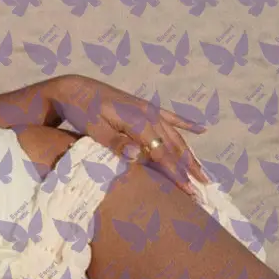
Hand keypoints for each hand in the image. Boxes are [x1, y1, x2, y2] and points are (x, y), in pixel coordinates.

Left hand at [52, 75, 208, 195]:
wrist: (74, 88)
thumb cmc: (82, 111)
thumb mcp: (94, 128)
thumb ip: (116, 142)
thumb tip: (138, 156)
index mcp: (137, 121)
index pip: (161, 153)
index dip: (175, 173)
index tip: (188, 191)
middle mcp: (149, 114)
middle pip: (173, 146)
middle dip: (188, 169)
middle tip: (203, 190)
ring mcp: (149, 109)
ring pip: (176, 136)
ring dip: (190, 155)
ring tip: (203, 174)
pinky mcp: (145, 106)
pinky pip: (172, 117)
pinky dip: (187, 124)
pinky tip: (202, 129)